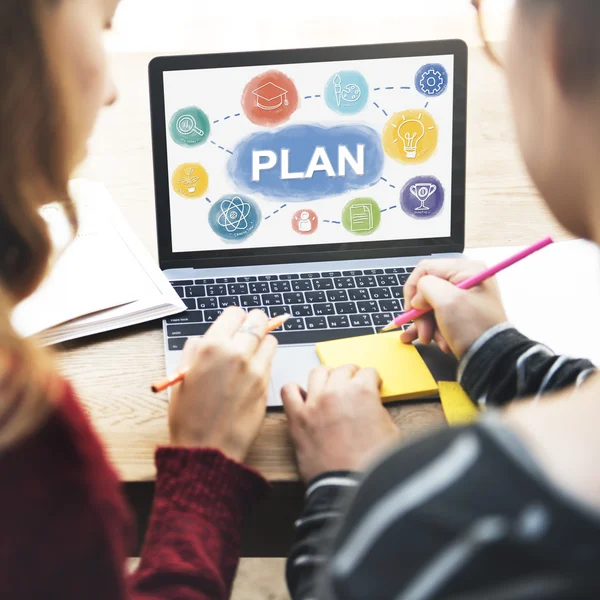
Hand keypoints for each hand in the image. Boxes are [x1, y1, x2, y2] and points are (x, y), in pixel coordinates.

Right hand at [168, 307, 277, 461]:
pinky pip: (271, 361)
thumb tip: (205, 339)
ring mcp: (255, 368)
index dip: (234, 319)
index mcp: (212, 347)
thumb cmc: (189, 416)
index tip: (233, 325)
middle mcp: (237, 353)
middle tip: (247, 333)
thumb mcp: (181, 376)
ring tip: (250, 354)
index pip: (235, 313)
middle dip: (253, 323)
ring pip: (270, 339)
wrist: (208, 449)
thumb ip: (194, 350)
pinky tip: (251, 372)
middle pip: (258, 320)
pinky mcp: (267, 384)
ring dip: (262, 342)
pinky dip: (265, 361)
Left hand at [281, 365, 399, 481]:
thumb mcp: (391, 431)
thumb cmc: (371, 465)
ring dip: (326, 377)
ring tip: (330, 388)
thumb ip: (378, 410)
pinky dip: (295, 391)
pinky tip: (304, 398)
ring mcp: (314, 403)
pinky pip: (288, 391)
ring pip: (317, 373)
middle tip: (353, 386)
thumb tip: (371, 406)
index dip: (372, 380)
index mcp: (362, 392)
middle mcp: (336, 392)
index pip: (368, 372)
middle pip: (343, 369)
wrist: (350, 488)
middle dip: (351, 376)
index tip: (371, 385)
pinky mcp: (297, 418)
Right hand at [400, 259, 507, 358]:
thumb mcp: (446, 301)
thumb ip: (425, 287)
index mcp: (466, 269)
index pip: (425, 269)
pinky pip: (439, 316)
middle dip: (421, 313)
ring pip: (431, 306)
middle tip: (423, 332)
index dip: (413, 289)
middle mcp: (466, 280)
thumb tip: (418, 298)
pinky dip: (433, 329)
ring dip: (426, 324)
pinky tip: (431, 341)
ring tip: (429, 340)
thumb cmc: (472, 327)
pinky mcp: (462, 314)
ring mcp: (464, 298)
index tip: (411, 310)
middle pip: (427, 290)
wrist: (492, 359)